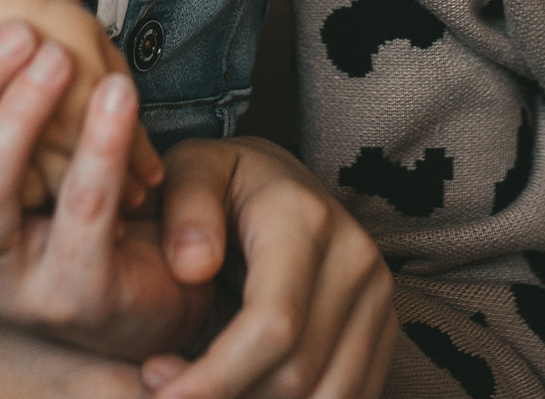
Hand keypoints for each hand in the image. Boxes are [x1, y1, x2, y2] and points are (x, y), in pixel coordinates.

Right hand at [0, 0, 212, 360]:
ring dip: (18, 116)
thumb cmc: (77, 200)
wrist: (139, 296)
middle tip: (17, 29)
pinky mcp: (63, 298)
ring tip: (62, 57)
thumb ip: (43, 49)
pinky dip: (96, 151)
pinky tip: (121, 98)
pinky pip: (75, 217)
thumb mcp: (53, 120)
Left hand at [136, 139, 395, 398]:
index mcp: (306, 220)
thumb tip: (193, 267)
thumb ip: (185, 206)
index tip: (160, 395)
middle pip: (298, 373)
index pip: (273, 322)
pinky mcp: (383, 330)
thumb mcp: (190, 169)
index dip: (217, 376)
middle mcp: (355, 261)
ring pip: (327, 398)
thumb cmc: (222, 182)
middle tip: (162, 398)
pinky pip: (348, 398)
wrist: (285, 184)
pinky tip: (242, 398)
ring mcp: (377, 299)